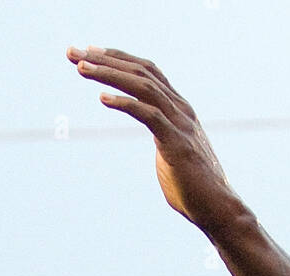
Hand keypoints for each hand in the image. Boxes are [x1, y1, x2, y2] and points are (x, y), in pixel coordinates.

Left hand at [67, 47, 237, 233]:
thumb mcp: (171, 155)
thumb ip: (162, 141)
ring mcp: (180, 124)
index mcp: (178, 108)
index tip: (90, 52)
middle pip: (141, 72)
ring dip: (111, 74)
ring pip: (143, 86)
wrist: (215, 208)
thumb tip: (158, 145)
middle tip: (75, 52)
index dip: (118, 58)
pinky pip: (149, 115)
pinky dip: (125, 103)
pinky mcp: (176, 143)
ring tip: (83, 68)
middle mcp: (180, 109)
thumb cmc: (191, 188)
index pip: (147, 72)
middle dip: (106, 60)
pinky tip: (103, 99)